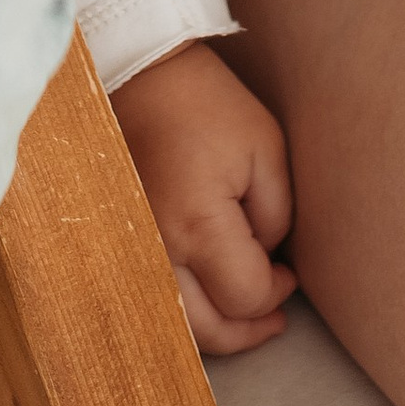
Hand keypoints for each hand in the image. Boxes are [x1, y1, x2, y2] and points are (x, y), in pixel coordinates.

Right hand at [111, 38, 296, 357]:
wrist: (141, 75)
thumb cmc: (208, 106)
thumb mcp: (266, 152)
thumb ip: (275, 218)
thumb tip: (267, 262)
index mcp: (197, 225)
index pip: (245, 297)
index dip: (276, 293)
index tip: (289, 272)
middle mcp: (156, 249)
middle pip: (208, 330)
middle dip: (249, 328)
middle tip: (275, 314)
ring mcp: (129, 251)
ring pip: (174, 326)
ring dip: (214, 330)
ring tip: (244, 316)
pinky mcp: (115, 244)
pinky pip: (149, 300)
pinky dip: (181, 313)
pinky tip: (204, 302)